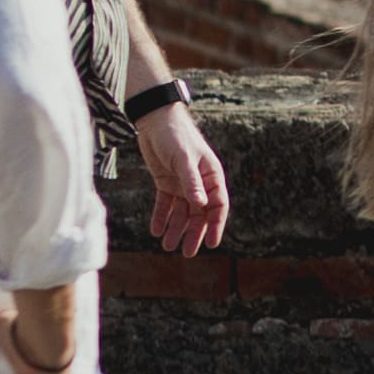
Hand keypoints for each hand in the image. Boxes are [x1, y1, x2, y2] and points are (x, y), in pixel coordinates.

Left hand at [138, 102, 232, 255]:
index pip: (218, 205)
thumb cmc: (176, 136)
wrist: (155, 120)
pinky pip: (165, 205)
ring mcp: (182, 183)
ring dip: (176, 228)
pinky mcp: (166, 182)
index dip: (215, 225)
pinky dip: (161, 217)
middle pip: (200, 213)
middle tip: (188, 252)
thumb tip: (201, 205)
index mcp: (211, 176)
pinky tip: (155, 230)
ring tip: (167, 246)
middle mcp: (199, 182)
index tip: (211, 243)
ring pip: (181, 212)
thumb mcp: (183, 159)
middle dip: (194, 233)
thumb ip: (192, 182)